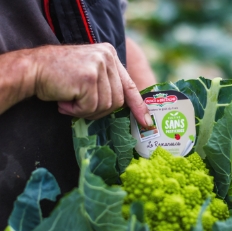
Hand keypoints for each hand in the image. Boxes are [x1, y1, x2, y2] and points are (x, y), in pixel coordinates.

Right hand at [33, 43, 152, 126]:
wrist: (34, 69)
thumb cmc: (61, 77)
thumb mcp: (90, 76)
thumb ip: (107, 86)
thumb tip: (123, 107)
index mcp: (110, 56)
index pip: (129, 86)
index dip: (138, 107)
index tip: (147, 122)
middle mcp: (108, 57)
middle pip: (117, 101)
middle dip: (99, 111)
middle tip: (80, 107)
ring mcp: (99, 65)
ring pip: (105, 106)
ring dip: (86, 111)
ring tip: (70, 101)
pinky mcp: (89, 77)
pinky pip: (91, 107)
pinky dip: (77, 111)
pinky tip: (65, 101)